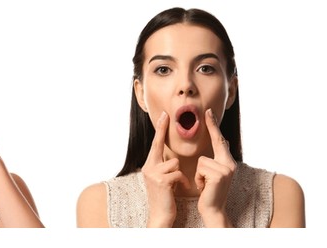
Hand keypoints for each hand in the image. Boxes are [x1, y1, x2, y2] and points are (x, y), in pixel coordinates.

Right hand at [141, 112, 189, 227]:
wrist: (160, 215)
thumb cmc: (165, 197)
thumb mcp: (164, 179)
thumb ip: (166, 167)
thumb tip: (174, 159)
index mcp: (149, 165)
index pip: (155, 144)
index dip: (159, 129)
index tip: (163, 115)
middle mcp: (148, 167)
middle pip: (159, 145)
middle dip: (162, 129)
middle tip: (166, 113)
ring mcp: (153, 174)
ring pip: (174, 162)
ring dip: (179, 174)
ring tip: (175, 185)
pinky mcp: (160, 181)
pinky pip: (178, 173)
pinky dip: (181, 181)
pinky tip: (177, 190)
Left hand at [195, 109, 235, 226]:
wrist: (212, 210)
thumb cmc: (209, 191)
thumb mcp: (213, 173)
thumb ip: (217, 158)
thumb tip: (224, 141)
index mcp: (228, 162)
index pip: (220, 140)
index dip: (214, 126)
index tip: (209, 112)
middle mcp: (230, 164)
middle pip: (215, 143)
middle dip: (212, 127)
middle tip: (208, 110)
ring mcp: (226, 170)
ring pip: (202, 160)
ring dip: (199, 173)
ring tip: (205, 183)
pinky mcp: (219, 176)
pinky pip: (201, 168)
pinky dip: (199, 179)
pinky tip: (204, 187)